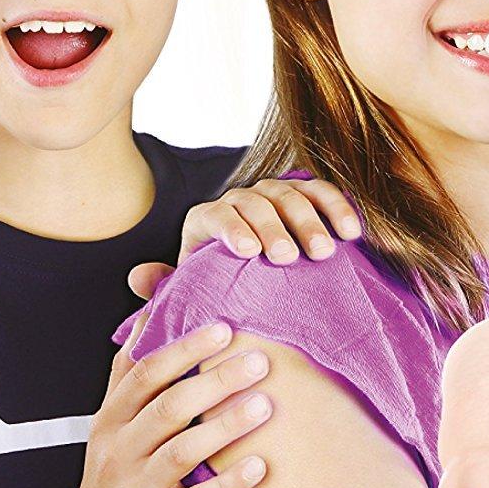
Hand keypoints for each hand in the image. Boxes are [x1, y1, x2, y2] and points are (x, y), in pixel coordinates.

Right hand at [53, 314, 273, 487]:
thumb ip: (131, 373)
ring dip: (226, 426)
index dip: (184, 348)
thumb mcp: (110, 425)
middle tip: (259, 360)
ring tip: (266, 406)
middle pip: (168, 407)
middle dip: (214, 380)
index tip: (224, 327)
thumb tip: (151, 309)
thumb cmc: (112, 479)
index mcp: (111, 419)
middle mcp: (120, 450)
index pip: (145, 374)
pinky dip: (227, 484)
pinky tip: (260, 467)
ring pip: (182, 452)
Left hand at [127, 177, 362, 299]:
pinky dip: (338, 208)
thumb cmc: (221, 293)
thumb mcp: (192, 291)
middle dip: (274, 229)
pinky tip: (352, 233)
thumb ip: (166, 286)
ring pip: (292, 195)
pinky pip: (323, 193)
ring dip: (309, 222)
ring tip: (323, 254)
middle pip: (256, 204)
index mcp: (206, 220)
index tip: (249, 253)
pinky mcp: (308, 197)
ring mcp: (276, 195)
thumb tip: (136, 276)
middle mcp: (241, 200)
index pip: (214, 214)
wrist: (258, 288)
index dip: (231, 229)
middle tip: (289, 258)